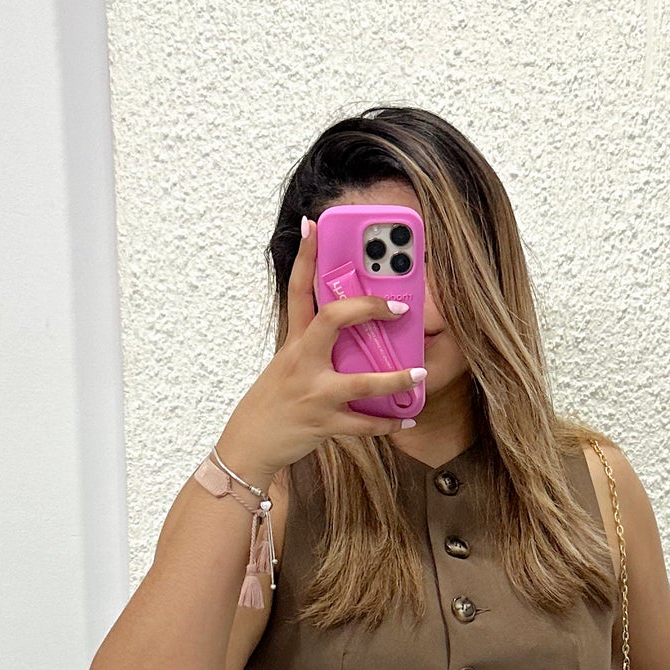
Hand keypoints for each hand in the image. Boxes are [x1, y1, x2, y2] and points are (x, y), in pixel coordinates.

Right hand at [216, 217, 421, 478]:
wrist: (249, 444)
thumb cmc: (273, 402)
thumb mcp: (288, 365)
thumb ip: (316, 345)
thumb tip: (353, 328)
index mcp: (294, 342)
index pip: (297, 289)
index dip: (305, 256)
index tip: (314, 225)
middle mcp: (302, 362)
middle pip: (332, 320)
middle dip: (368, 308)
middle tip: (399, 305)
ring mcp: (312, 393)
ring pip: (360, 383)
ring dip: (395, 378)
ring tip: (420, 372)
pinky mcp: (322, 423)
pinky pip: (363, 424)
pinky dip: (387, 422)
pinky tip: (405, 418)